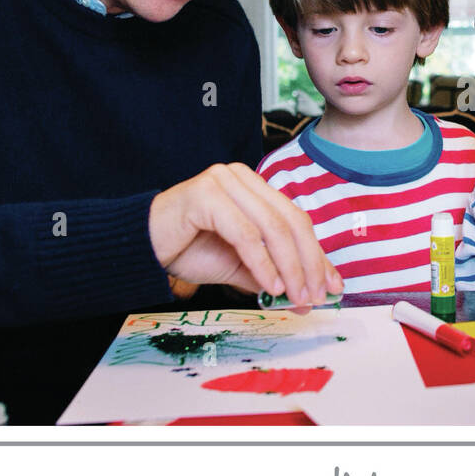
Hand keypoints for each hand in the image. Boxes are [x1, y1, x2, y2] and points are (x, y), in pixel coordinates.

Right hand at [148, 163, 342, 303]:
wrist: (142, 248)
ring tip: (295, 296)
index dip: (317, 254)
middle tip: (315, 296)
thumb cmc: (189, 250)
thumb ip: (274, 275)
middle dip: (309, 263)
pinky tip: (271, 286)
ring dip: (290, 267)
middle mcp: (242, 177)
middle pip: (291, 221)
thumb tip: (306, 297)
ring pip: (272, 227)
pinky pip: (245, 234)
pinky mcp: (206, 194)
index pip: (296, 220)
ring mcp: (224, 181)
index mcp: (255, 187)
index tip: (332, 286)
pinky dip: (262, 263)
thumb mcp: (241, 266)